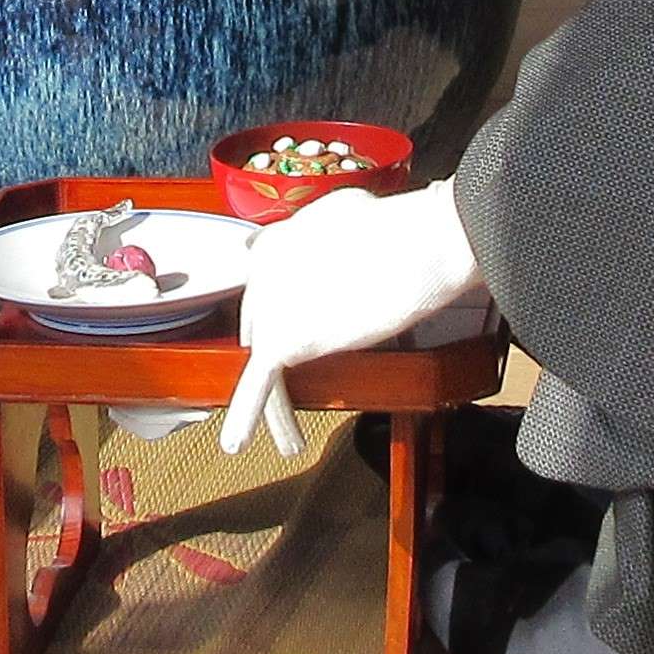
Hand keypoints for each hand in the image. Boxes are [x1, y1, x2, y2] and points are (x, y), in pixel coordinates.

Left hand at [224, 184, 484, 456]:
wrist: (416, 245)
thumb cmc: (397, 227)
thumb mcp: (346, 212)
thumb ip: (323, 229)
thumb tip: (335, 230)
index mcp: (274, 240)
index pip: (264, 286)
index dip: (283, 308)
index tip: (298, 322)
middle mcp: (259, 271)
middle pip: (261, 323)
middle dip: (282, 344)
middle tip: (308, 366)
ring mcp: (268, 306)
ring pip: (264, 360)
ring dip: (271, 397)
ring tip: (286, 426)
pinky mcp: (283, 340)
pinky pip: (261, 387)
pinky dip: (248, 417)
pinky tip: (238, 440)